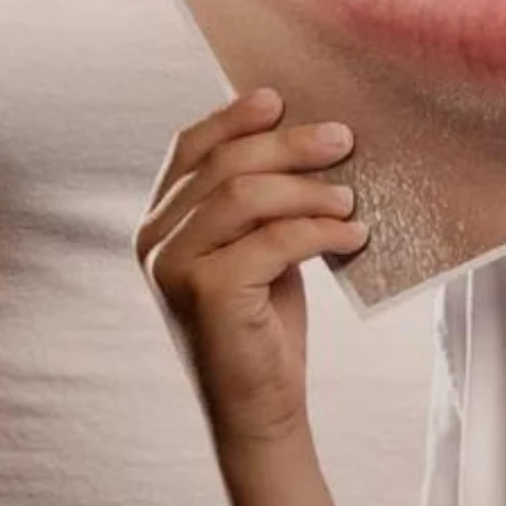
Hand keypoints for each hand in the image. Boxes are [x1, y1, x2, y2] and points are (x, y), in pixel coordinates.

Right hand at [138, 89, 364, 450]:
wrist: (259, 407)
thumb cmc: (262, 318)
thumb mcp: (253, 243)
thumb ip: (255, 194)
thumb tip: (307, 127)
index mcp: (158, 222)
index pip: (189, 147)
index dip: (233, 116)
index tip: (279, 98)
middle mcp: (153, 241)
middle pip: (226, 163)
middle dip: (291, 145)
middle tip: (344, 141)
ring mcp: (173, 267)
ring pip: (246, 194)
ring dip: (310, 190)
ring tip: (350, 202)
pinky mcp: (205, 293)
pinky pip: (273, 239)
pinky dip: (321, 231)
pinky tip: (352, 236)